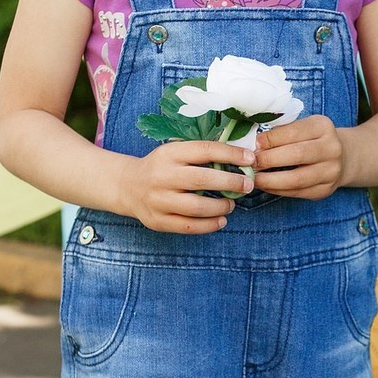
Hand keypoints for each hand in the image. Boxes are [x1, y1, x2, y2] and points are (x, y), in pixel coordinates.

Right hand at [120, 140, 254, 232]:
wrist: (128, 186)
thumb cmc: (162, 168)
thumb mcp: (176, 153)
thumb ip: (201, 155)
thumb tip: (242, 158)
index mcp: (169, 154)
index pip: (204, 150)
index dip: (230, 154)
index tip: (250, 158)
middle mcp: (161, 176)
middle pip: (201, 180)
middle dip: (230, 183)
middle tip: (247, 185)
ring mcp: (158, 200)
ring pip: (196, 207)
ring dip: (220, 207)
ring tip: (231, 204)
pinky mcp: (157, 221)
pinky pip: (188, 226)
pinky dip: (209, 225)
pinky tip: (221, 220)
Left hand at [253, 116, 346, 199]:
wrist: (342, 157)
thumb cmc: (313, 140)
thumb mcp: (303, 128)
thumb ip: (282, 132)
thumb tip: (253, 144)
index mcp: (323, 126)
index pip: (293, 132)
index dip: (270, 139)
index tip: (254, 145)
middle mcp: (332, 148)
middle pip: (296, 155)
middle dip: (269, 160)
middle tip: (250, 163)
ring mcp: (331, 171)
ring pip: (296, 179)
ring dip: (270, 180)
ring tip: (254, 178)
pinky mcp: (326, 189)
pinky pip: (298, 192)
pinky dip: (278, 190)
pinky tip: (266, 186)